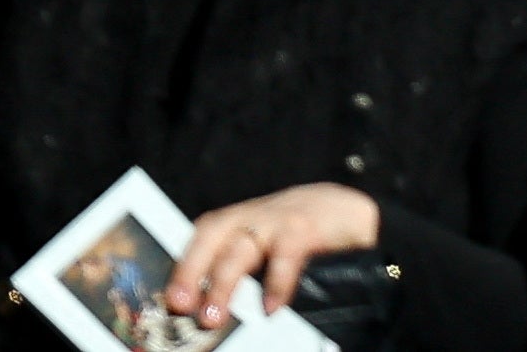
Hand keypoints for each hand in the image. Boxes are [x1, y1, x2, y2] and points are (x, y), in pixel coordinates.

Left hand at [168, 185, 380, 331]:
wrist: (354, 210)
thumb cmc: (304, 234)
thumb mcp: (268, 247)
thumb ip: (241, 270)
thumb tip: (206, 310)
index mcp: (242, 220)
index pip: (202, 237)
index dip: (183, 266)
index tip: (172, 300)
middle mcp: (255, 216)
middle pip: (213, 236)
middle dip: (192, 271)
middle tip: (181, 306)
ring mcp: (280, 219)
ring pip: (242, 248)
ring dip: (222, 282)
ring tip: (212, 317)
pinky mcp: (307, 227)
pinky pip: (286, 255)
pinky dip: (275, 282)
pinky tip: (270, 308)